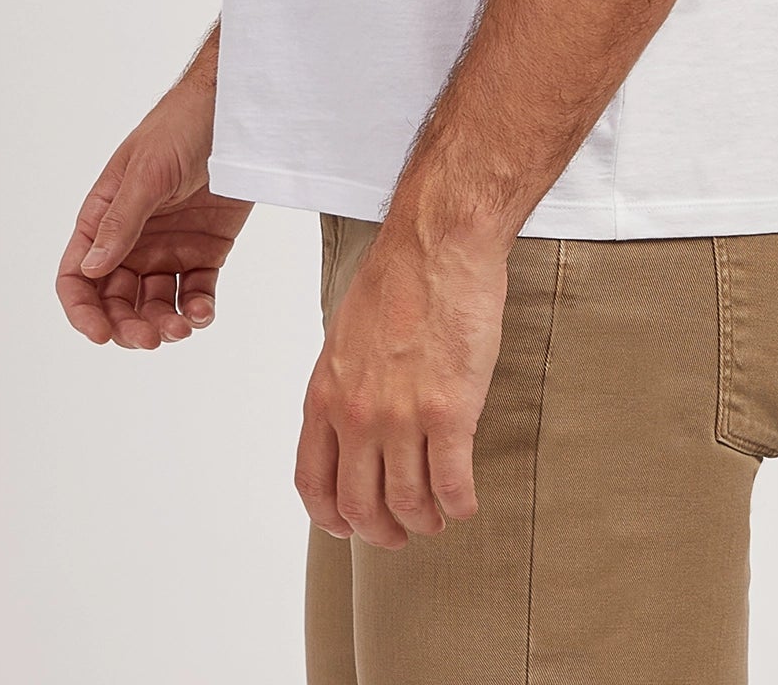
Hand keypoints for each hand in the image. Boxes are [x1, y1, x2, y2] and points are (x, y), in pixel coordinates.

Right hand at [57, 73, 252, 348]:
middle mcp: (132, 238)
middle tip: (151, 338)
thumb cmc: (181, 126)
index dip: (82, 310)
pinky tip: (203, 314)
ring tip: (182, 328)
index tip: (100, 335)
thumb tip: (91, 270)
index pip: (78, 275)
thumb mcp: (147, 172)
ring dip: (164, 324)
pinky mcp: (205, 250)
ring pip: (155, 304)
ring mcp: (168, 246)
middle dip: (128, 326)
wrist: (235, 111)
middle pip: (116, 300)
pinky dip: (198, 311)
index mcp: (104, 216)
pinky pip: (195, 292)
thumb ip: (121, 222)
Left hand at [295, 229, 507, 547]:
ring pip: (407, 503)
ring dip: (424, 522)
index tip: (349, 526)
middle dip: (380, 532)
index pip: (312, 482)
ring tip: (436, 518)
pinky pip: (452, 485)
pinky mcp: (450, 410)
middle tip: (400, 533)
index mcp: (325, 395)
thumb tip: (348, 424)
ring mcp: (402, 416)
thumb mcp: (344, 336)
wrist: (438, 243)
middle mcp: (356, 414)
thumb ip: (342, 386)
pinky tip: (465, 503)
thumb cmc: (396, 278)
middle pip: (358, 507)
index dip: (331, 518)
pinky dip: (459, 505)